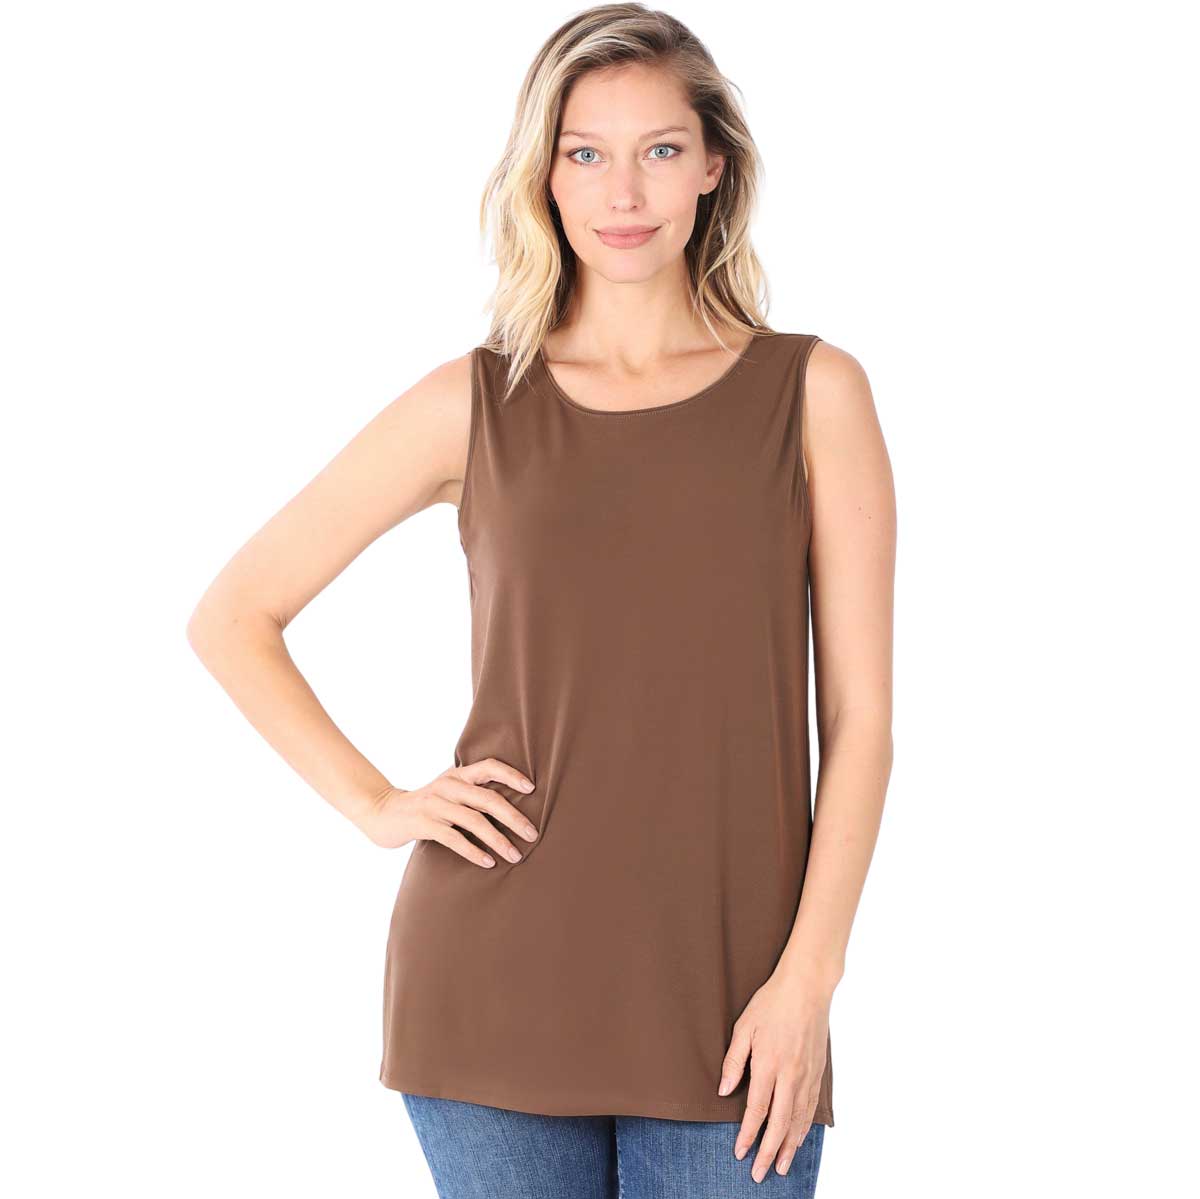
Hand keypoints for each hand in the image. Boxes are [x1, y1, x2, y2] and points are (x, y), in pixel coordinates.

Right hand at [355, 758, 539, 865]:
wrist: (384, 813)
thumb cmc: (426, 806)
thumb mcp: (448, 791)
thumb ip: (471, 793)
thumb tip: (511, 808)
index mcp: (457, 775)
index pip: (489, 766)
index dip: (511, 775)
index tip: (532, 789)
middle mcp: (448, 785)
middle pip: (488, 798)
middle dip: (514, 817)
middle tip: (532, 834)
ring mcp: (435, 804)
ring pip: (474, 820)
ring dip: (498, 840)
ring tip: (515, 855)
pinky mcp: (423, 823)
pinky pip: (454, 838)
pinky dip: (474, 851)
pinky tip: (488, 862)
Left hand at [718, 969, 831, 1181]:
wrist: (807, 988)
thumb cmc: (772, 1004)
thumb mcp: (744, 1027)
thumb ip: (734, 1061)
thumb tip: (724, 1091)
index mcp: (769, 1064)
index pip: (757, 1109)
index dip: (748, 1134)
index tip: (739, 1152)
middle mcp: (791, 1075)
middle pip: (780, 1123)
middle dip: (768, 1151)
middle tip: (759, 1173)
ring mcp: (807, 1075)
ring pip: (798, 1120)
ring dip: (789, 1146)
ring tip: (780, 1167)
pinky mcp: (818, 1072)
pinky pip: (810, 1108)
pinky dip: (803, 1128)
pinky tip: (798, 1139)